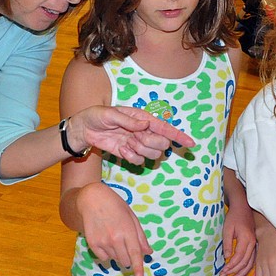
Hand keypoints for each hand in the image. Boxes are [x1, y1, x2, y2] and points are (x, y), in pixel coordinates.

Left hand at [70, 106, 194, 165]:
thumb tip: (146, 124)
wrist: (84, 129)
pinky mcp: (129, 153)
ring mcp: (137, 143)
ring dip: (140, 151)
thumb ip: (129, 120)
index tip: (191, 144)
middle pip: (161, 144)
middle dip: (151, 144)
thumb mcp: (110, 114)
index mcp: (142, 118)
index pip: (165, 128)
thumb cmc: (97, 116)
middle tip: (135, 138)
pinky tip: (121, 150)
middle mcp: (143, 131)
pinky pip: (139, 161)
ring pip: (151, 154)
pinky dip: (131, 158)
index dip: (178, 136)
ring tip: (126, 143)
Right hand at [76, 182, 152, 275]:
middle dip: (129, 258)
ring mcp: (102, 242)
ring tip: (114, 237)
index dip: (138, 268)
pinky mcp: (92, 244)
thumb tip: (148, 252)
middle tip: (125, 245)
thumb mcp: (132, 217)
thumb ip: (140, 236)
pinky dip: (107, 254)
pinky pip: (103, 258)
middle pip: (125, 260)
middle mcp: (114, 238)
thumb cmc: (115, 205)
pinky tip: (105, 240)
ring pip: (115, 260)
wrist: (91, 199)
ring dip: (118, 254)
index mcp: (127, 231)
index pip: (135, 254)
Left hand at [220, 206, 256, 275]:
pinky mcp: (254, 245)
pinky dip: (246, 267)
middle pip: (245, 262)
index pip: (239, 257)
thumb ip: (227, 243)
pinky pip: (252, 260)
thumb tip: (227, 257)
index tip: (223, 271)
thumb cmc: (234, 217)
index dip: (231, 266)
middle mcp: (252, 243)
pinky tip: (240, 272)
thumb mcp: (227, 228)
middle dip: (234, 271)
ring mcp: (255, 244)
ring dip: (242, 272)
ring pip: (250, 263)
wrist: (243, 207)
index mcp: (246, 239)